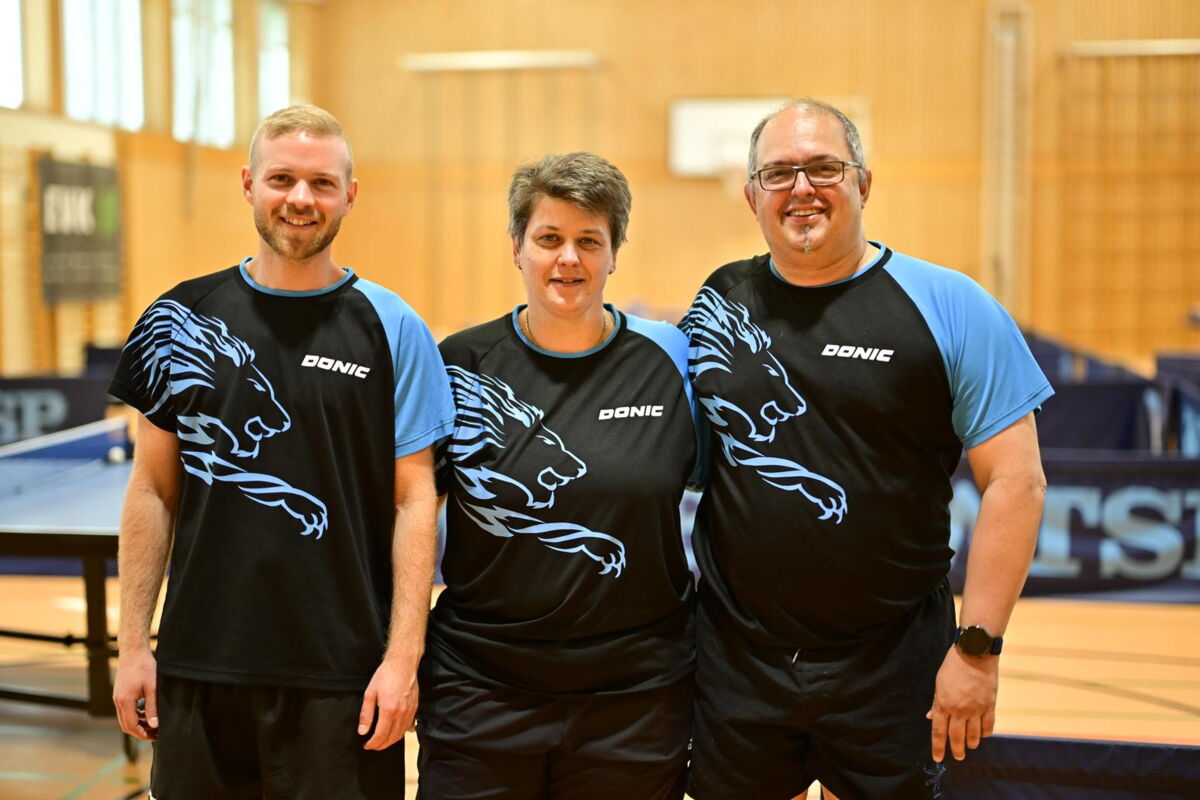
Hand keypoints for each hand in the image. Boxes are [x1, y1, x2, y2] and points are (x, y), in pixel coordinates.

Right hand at [113, 648, 157, 740]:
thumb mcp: (152, 687)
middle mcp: (118, 701)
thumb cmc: (144, 666)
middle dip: (140, 732)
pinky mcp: (120, 693)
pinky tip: (147, 713)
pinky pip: (126, 710)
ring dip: (138, 723)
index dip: (142, 734)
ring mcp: (117, 697)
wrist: (133, 651)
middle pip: (126, 725)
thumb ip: (152, 707)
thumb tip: (154, 725)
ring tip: (153, 725)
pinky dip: (135, 715)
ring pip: (125, 718)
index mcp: (125, 701)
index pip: (131, 726)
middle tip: (155, 734)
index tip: (155, 737)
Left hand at [358, 656, 417, 750]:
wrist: (403, 663)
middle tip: (373, 746)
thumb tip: (362, 731)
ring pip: (401, 734)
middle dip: (381, 745)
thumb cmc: (385, 675)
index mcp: (389, 710)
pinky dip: (401, 733)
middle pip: (392, 738)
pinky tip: (395, 732)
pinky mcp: (415, 708)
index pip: (381, 735)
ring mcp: (410, 711)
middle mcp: (401, 713)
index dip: (373, 743)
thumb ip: (366, 714)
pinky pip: (409, 726)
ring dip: (391, 741)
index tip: (366, 745)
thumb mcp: (370, 693)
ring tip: (382, 741)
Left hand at [926, 646, 997, 761]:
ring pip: (974, 734)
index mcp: (943, 704)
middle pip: (957, 737)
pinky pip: (988, 725)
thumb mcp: (939, 683)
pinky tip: (984, 735)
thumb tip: (931, 718)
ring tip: (970, 746)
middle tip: (958, 757)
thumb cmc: (953, 665)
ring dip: (972, 743)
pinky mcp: (990, 704)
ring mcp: (976, 708)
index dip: (938, 747)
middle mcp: (959, 709)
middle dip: (956, 750)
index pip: (939, 732)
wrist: (975, 653)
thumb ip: (937, 703)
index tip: (937, 758)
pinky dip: (986, 733)